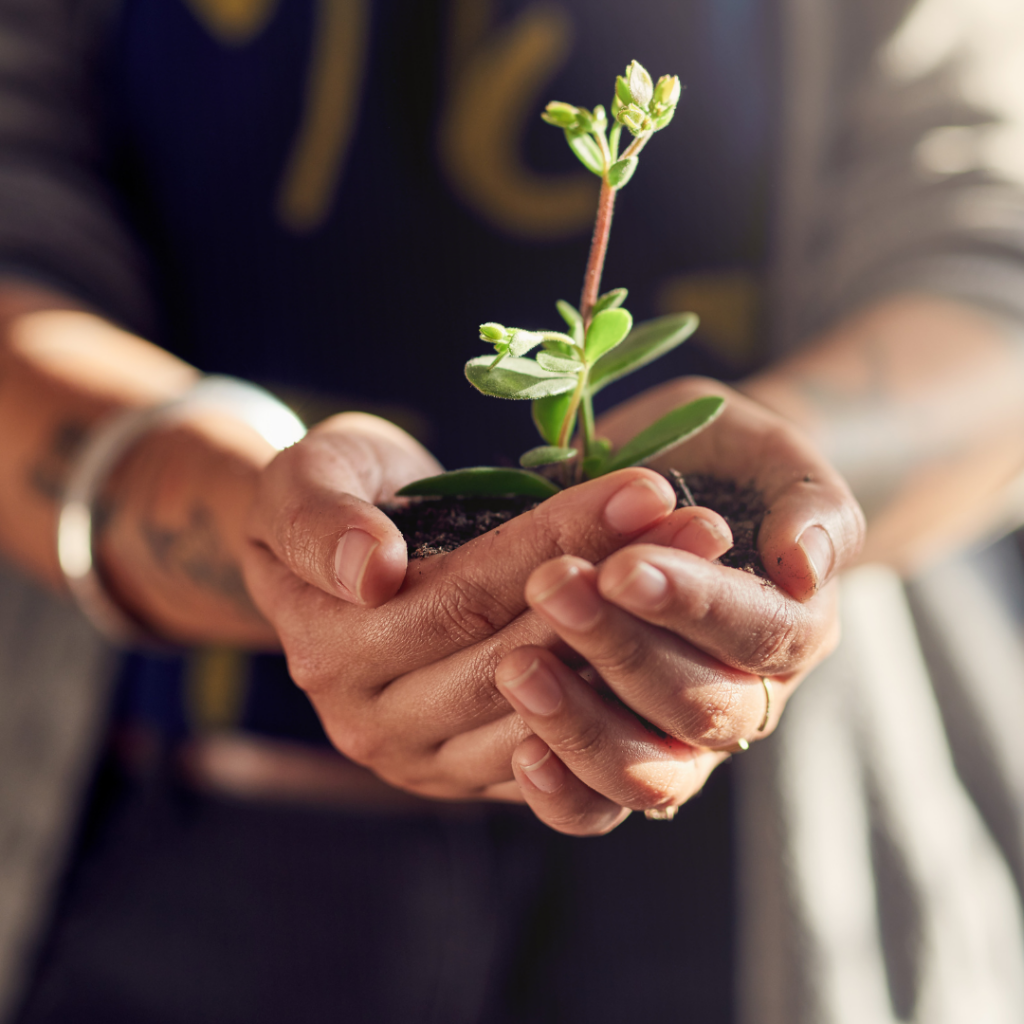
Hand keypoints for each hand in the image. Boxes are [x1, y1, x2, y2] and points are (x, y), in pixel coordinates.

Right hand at [243, 412, 703, 813]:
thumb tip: (372, 573)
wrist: (338, 565)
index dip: (561, 538)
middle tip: (704, 528)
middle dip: (619, 586)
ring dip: (636, 640)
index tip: (647, 488)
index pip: (467, 591)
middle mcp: (376, 722)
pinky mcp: (471, 777)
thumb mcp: (304, 481)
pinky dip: (619, 702)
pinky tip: (677, 647)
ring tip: (708, 571)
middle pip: (521, 652)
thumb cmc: (332, 500)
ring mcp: (427, 761)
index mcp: (332, 649)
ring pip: (551, 706)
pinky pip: (559, 758)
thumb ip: (320, 520)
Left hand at [494, 377, 864, 832]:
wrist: (674, 488)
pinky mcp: (622, 760)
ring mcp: (685, 741)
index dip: (694, 607)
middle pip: (701, 706)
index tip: (622, 567)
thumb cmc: (722, 463)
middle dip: (620, 649)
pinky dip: (564, 792)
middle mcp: (747, 697)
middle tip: (551, 587)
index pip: (762, 634)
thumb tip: (806, 566)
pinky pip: (600, 808)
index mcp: (795, 626)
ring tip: (517, 666)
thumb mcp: (771, 456)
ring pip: (650, 771)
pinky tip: (520, 749)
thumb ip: (809, 504)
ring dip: (582, 723)